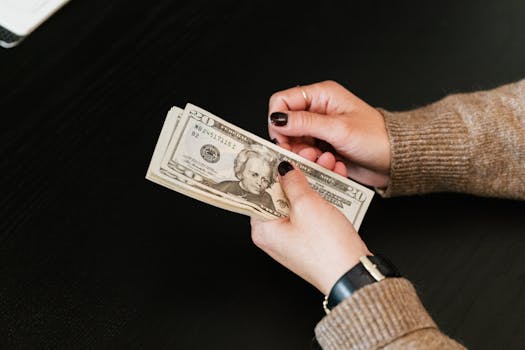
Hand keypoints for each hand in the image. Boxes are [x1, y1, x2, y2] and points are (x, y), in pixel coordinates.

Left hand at [250, 161, 370, 294]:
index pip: (258, 192)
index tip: (278, 154)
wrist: (354, 274)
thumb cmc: (327, 249)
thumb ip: (293, 182)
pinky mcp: (311, 239)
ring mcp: (293, 238)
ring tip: (326, 163)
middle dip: (297, 172)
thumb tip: (285, 168)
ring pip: (299, 201)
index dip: (270, 170)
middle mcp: (274, 236)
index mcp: (263, 230)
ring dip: (313, 180)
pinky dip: (321, 196)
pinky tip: (334, 179)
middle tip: (308, 155)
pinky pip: (311, 212)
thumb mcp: (307, 205)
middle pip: (280, 194)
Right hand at [268, 80, 389, 188]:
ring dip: (303, 155)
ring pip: (294, 142)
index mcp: (321, 95)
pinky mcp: (323, 146)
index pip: (282, 101)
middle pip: (285, 125)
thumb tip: (277, 119)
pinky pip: (305, 154)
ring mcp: (320, 129)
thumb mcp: (338, 129)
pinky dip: (312, 161)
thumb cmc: (376, 138)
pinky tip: (328, 163)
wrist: (394, 159)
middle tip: (306, 154)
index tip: (283, 139)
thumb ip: (305, 123)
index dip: (278, 121)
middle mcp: (318, 110)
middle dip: (292, 143)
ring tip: (322, 160)